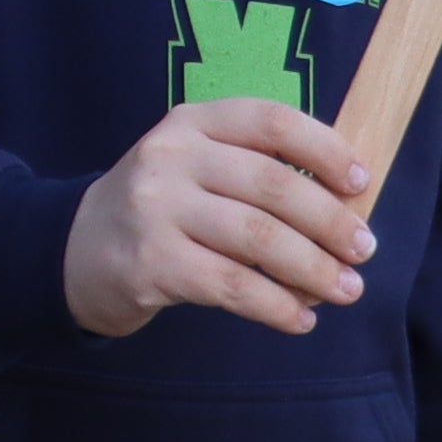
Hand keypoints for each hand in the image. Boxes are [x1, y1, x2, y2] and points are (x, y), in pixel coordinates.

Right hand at [62, 99, 379, 337]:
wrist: (76, 251)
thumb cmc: (162, 209)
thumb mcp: (196, 167)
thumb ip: (257, 171)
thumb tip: (349, 207)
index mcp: (192, 122)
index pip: (272, 122)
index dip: (325, 150)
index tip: (362, 183)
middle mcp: (171, 157)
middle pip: (272, 185)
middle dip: (330, 221)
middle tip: (365, 250)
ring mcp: (156, 209)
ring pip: (258, 239)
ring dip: (313, 269)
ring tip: (345, 290)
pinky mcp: (151, 263)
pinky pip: (232, 286)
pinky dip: (276, 306)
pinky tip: (299, 319)